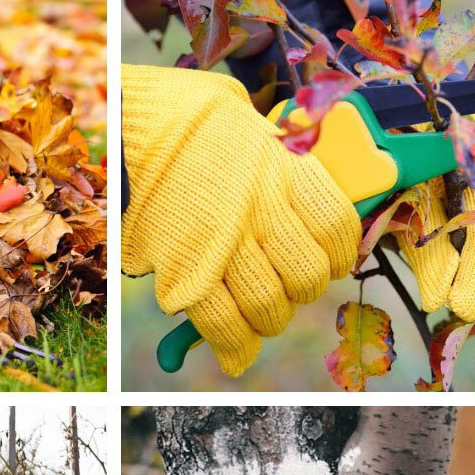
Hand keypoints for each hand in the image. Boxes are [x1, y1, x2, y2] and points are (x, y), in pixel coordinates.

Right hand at [122, 64, 359, 375]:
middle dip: (299, 294)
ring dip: (267, 321)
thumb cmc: (199, 123)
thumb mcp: (257, 130)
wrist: (138, 125)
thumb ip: (289, 172)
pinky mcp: (184, 266)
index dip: (336, 256)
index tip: (327, 263)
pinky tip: (236, 352)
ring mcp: (222, 240)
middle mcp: (260, 207)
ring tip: (260, 316)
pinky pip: (221, 321)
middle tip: (286, 290)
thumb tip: (310, 218)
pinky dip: (233, 345)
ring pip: (267, 305)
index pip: (335, 229)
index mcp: (285, 169)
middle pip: (305, 276)